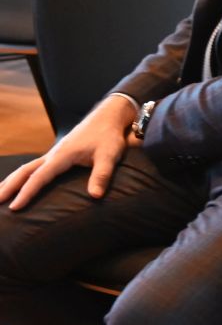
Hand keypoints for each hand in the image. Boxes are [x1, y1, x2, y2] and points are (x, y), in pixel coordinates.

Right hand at [1, 96, 137, 210]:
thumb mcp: (109, 155)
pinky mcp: (57, 154)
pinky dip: (22, 176)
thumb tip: (95, 196)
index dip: (27, 193)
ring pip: (26, 168)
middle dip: (9, 186)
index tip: (15, 207)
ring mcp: (53, 153)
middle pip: (24, 171)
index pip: (39, 177)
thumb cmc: (108, 136)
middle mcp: (53, 154)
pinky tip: (18, 182)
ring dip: (11, 181)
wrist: (107, 116)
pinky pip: (34, 166)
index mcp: (62, 156)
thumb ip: (101, 175)